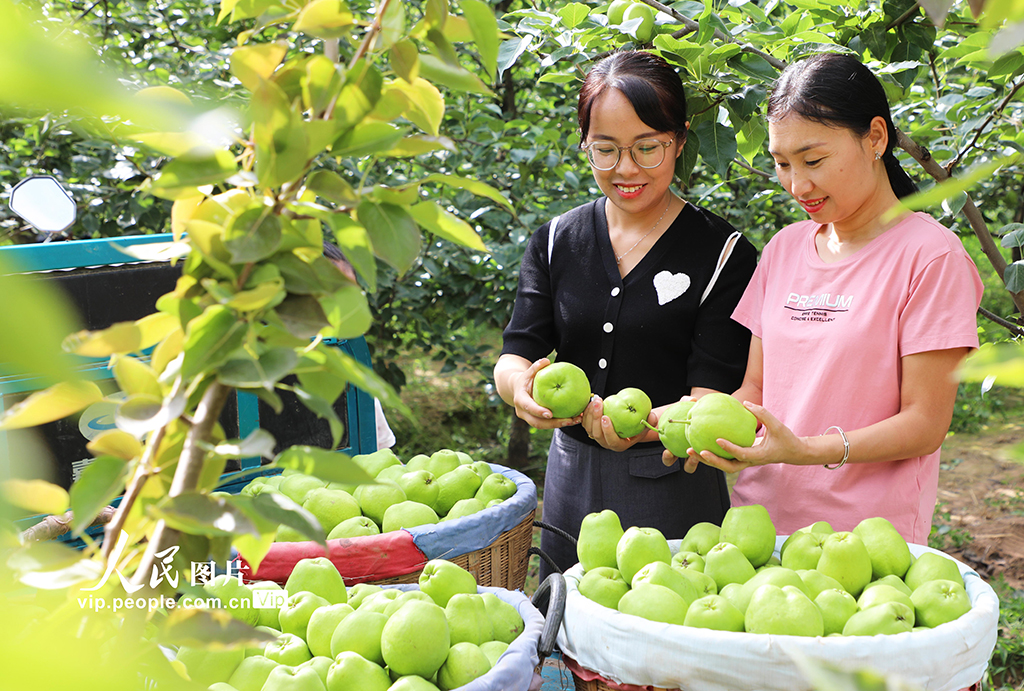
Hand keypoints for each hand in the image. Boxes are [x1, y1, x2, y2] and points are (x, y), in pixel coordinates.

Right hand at [511, 358, 583, 428]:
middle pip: (537, 422)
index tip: (550, 414)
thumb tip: (546, 360)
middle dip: (554, 424)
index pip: (529, 407)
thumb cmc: (525, 379)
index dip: (538, 411)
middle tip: (569, 420)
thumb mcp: (528, 372)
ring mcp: (529, 418)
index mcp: (520, 400)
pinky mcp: (536, 420)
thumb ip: (536, 366)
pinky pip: (548, 424)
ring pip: (544, 426)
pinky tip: (574, 419)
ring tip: (575, 420)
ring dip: (560, 425)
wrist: (516, 389)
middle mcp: (523, 412)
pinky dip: (560, 422)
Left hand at [580, 396, 649, 450]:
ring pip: (589, 428)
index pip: (611, 441)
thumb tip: (651, 416)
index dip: (607, 430)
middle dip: (596, 418)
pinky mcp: (592, 429)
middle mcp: (606, 443)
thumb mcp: (647, 424)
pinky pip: (586, 422)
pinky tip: (591, 402)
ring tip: (596, 400)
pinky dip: (586, 412)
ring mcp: (598, 437)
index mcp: (619, 445)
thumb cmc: (639, 425)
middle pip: (597, 434)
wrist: (629, 425)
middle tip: (599, 404)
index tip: (606, 417)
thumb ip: (650, 421)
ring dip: (590, 414)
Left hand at [673, 402, 801, 472]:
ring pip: (723, 465)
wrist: (792, 453)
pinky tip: (699, 445)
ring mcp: (745, 462)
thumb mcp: (778, 426)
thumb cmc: (786, 439)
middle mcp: (749, 462)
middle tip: (696, 451)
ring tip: (690, 451)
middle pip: (727, 466)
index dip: (729, 448)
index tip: (717, 440)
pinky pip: (724, 459)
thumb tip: (745, 403)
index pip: (742, 454)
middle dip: (711, 461)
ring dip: (707, 460)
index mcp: (759, 456)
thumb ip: (763, 413)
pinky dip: (712, 455)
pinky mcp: (741, 459)